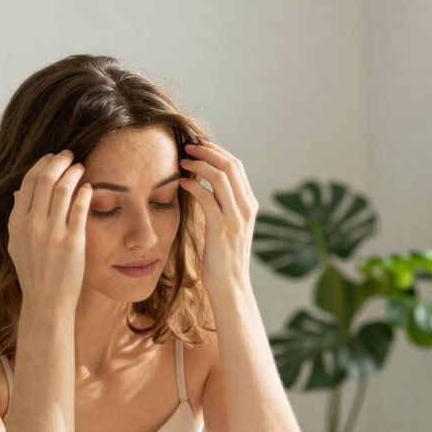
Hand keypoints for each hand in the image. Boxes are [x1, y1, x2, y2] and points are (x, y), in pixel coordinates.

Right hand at [6, 151, 91, 308]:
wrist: (46, 300)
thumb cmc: (34, 271)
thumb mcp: (17, 243)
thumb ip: (18, 216)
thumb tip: (19, 191)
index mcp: (16, 223)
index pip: (29, 182)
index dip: (42, 164)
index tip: (53, 157)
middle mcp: (32, 225)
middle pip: (46, 179)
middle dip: (59, 162)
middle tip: (70, 155)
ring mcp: (52, 233)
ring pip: (63, 189)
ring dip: (73, 173)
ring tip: (80, 168)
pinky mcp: (72, 242)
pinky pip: (79, 208)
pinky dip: (84, 193)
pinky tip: (89, 187)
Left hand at [178, 140, 258, 292]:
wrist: (230, 285)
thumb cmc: (223, 258)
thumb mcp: (229, 227)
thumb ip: (223, 206)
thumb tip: (207, 187)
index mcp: (250, 204)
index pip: (237, 166)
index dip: (217, 151)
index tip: (199, 146)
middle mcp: (247, 207)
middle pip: (230, 165)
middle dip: (207, 151)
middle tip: (188, 147)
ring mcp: (236, 217)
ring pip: (220, 176)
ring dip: (199, 164)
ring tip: (182, 162)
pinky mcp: (221, 227)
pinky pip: (206, 196)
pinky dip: (193, 184)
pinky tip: (181, 183)